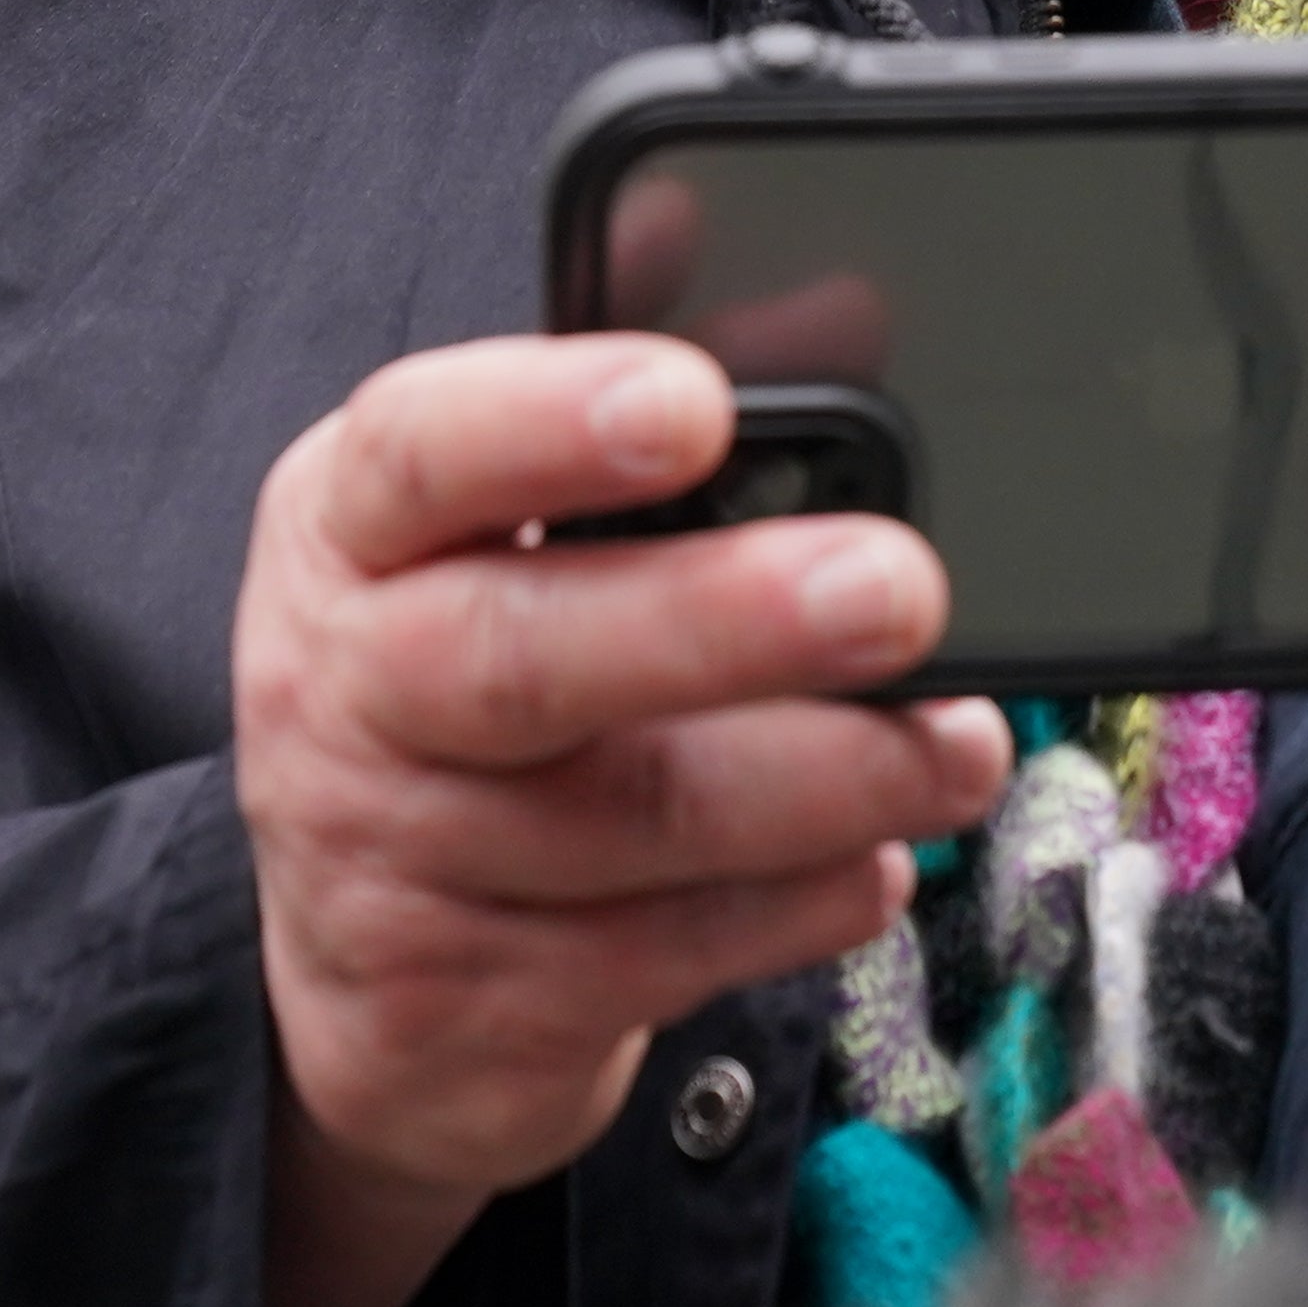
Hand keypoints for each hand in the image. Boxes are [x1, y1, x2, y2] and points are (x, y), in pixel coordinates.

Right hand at [233, 335, 1011, 1306]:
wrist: (359, 963)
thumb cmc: (469, 668)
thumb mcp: (506, 519)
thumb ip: (653, 404)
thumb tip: (833, 298)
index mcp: (354, 527)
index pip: (420, 453)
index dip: (548, 425)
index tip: (694, 402)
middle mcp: (347, 693)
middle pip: (522, 659)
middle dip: (726, 621)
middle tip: (898, 588)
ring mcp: (396, 867)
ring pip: (627, 826)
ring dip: (827, 782)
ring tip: (960, 746)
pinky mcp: (474, 1008)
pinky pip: (663, 957)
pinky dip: (797, 906)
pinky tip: (876, 858)